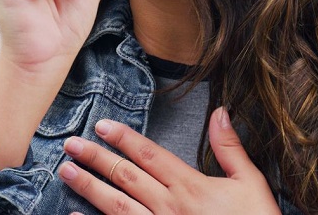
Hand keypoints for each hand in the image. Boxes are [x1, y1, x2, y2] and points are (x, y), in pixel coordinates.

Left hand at [59, 107, 280, 214]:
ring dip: (89, 187)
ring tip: (66, 171)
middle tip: (71, 143)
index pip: (149, 155)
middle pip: (125, 177)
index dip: (124, 138)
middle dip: (96, 158)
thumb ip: (230, 148)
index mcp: (190, 187)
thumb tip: (220, 111)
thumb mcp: (250, 183)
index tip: (102, 125)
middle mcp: (169, 207)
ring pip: (117, 206)